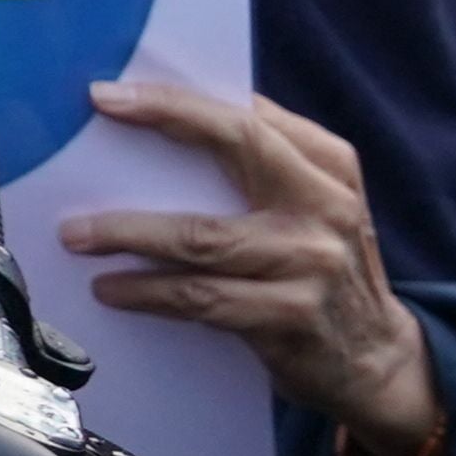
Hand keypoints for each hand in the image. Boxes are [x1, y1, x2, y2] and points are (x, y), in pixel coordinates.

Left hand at [60, 82, 440, 455]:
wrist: (379, 362)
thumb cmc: (320, 266)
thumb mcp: (312, 205)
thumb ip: (261, 162)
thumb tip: (160, 120)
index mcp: (327, 164)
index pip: (247, 115)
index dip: (177, 100)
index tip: (111, 93)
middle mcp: (325, 204)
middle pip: (237, 145)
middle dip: (160, 123)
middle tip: (88, 124)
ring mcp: (312, 262)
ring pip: (202, 236)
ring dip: (128, 232)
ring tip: (76, 234)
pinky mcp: (292, 316)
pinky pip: (202, 298)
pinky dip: (148, 292)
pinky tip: (111, 288)